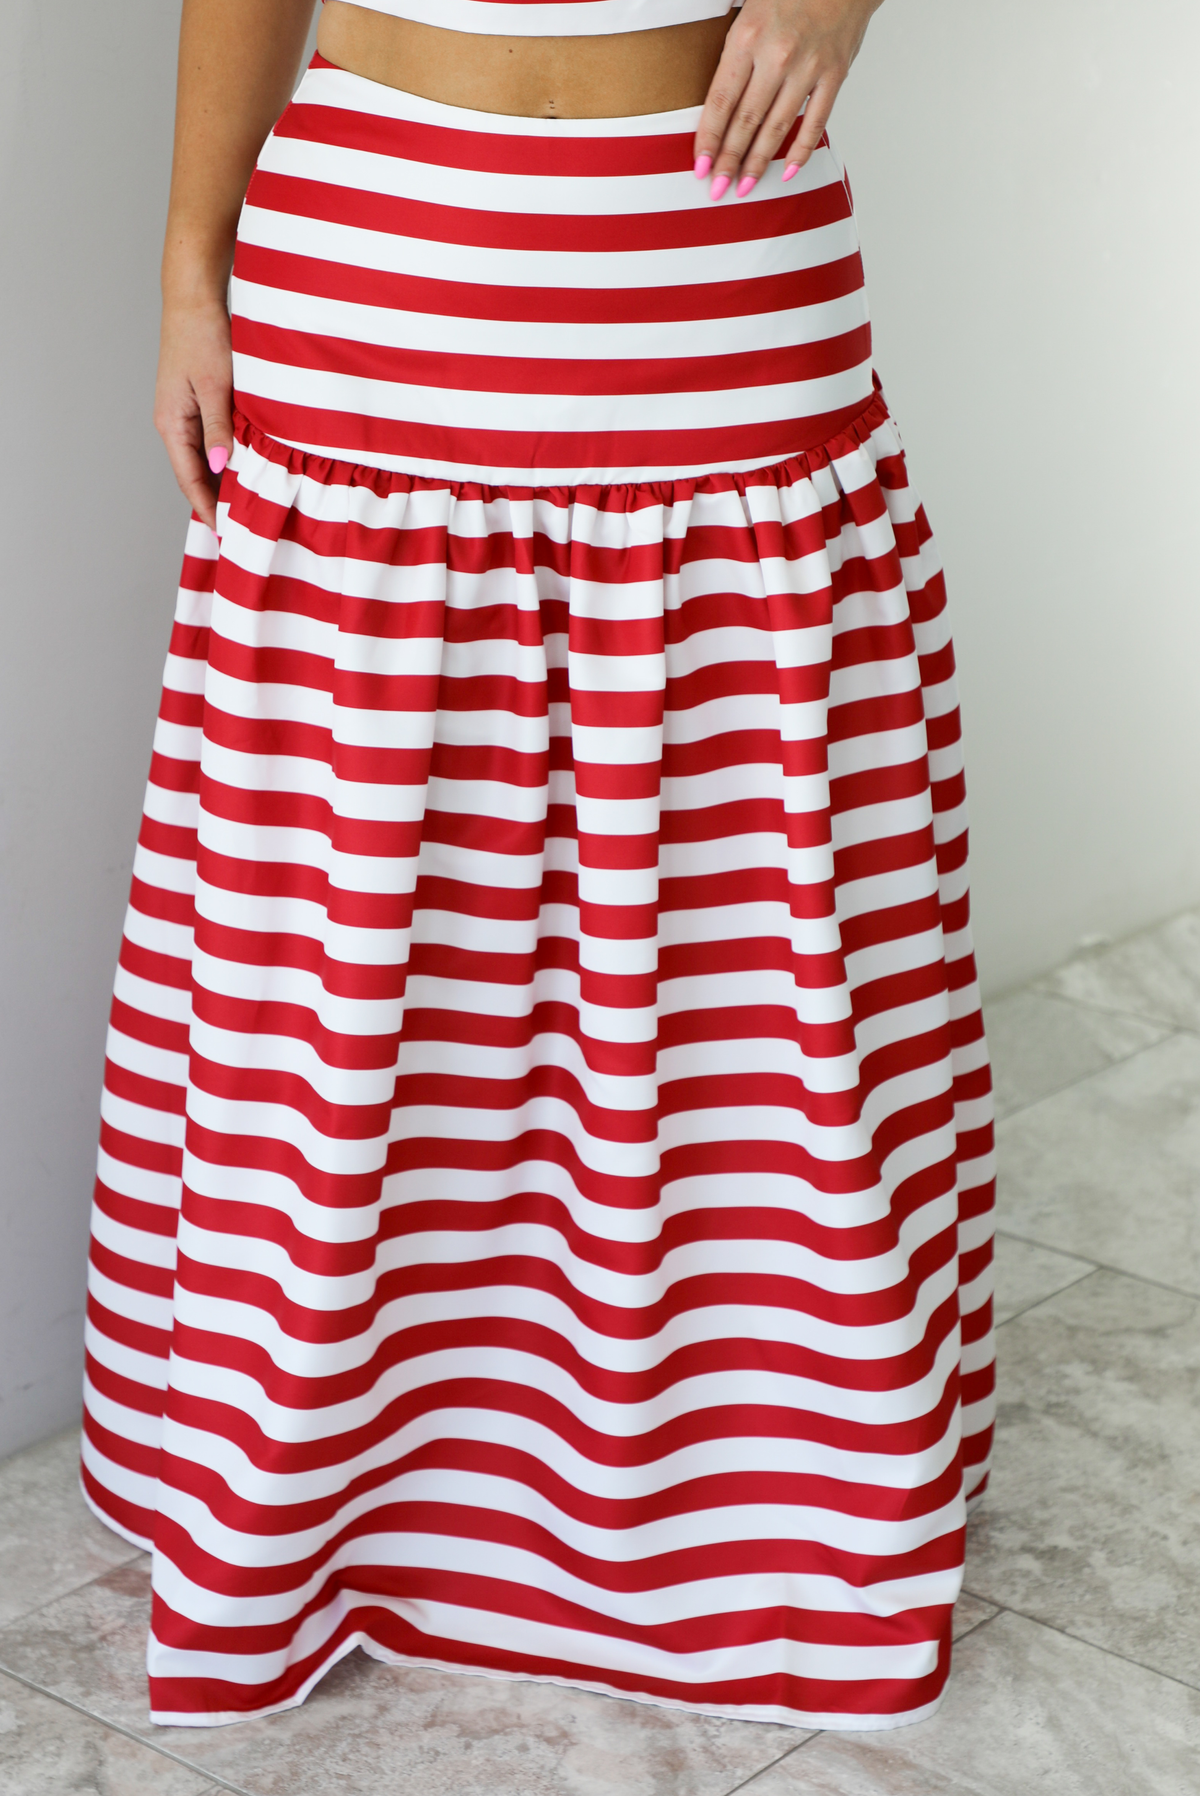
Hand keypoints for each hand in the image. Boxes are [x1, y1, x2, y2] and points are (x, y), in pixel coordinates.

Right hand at [153, 296, 233, 529]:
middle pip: (195, 476)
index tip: (227, 534)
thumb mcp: (216, 386)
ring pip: (205, 461)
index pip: (189, 481)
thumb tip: (223, 466)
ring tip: (248, 507)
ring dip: (223, 483)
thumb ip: (219, 428)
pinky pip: (210, 443)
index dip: (208, 510)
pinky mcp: (197, 405)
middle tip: (243, 529)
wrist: (195, 299)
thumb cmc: (203, 337)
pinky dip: (227, 460)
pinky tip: (247, 470)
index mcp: (171, 424)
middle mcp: (174, 425)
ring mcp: (184, 416)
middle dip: (216, 504)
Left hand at [693, 0, 881, 198]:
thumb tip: (715, 107)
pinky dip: (801, 151)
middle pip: (746, 120)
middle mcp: (777, 55)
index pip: (721, 101)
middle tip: (717, 189)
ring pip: (777, 127)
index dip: (709, 139)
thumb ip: (732, 56)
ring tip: (745, 187)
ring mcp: (808, 67)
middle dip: (729, 160)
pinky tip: (787, 172)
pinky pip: (816, 122)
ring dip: (759, 163)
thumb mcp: (747, 12)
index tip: (700, 166)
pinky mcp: (834, 75)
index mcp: (747, 37)